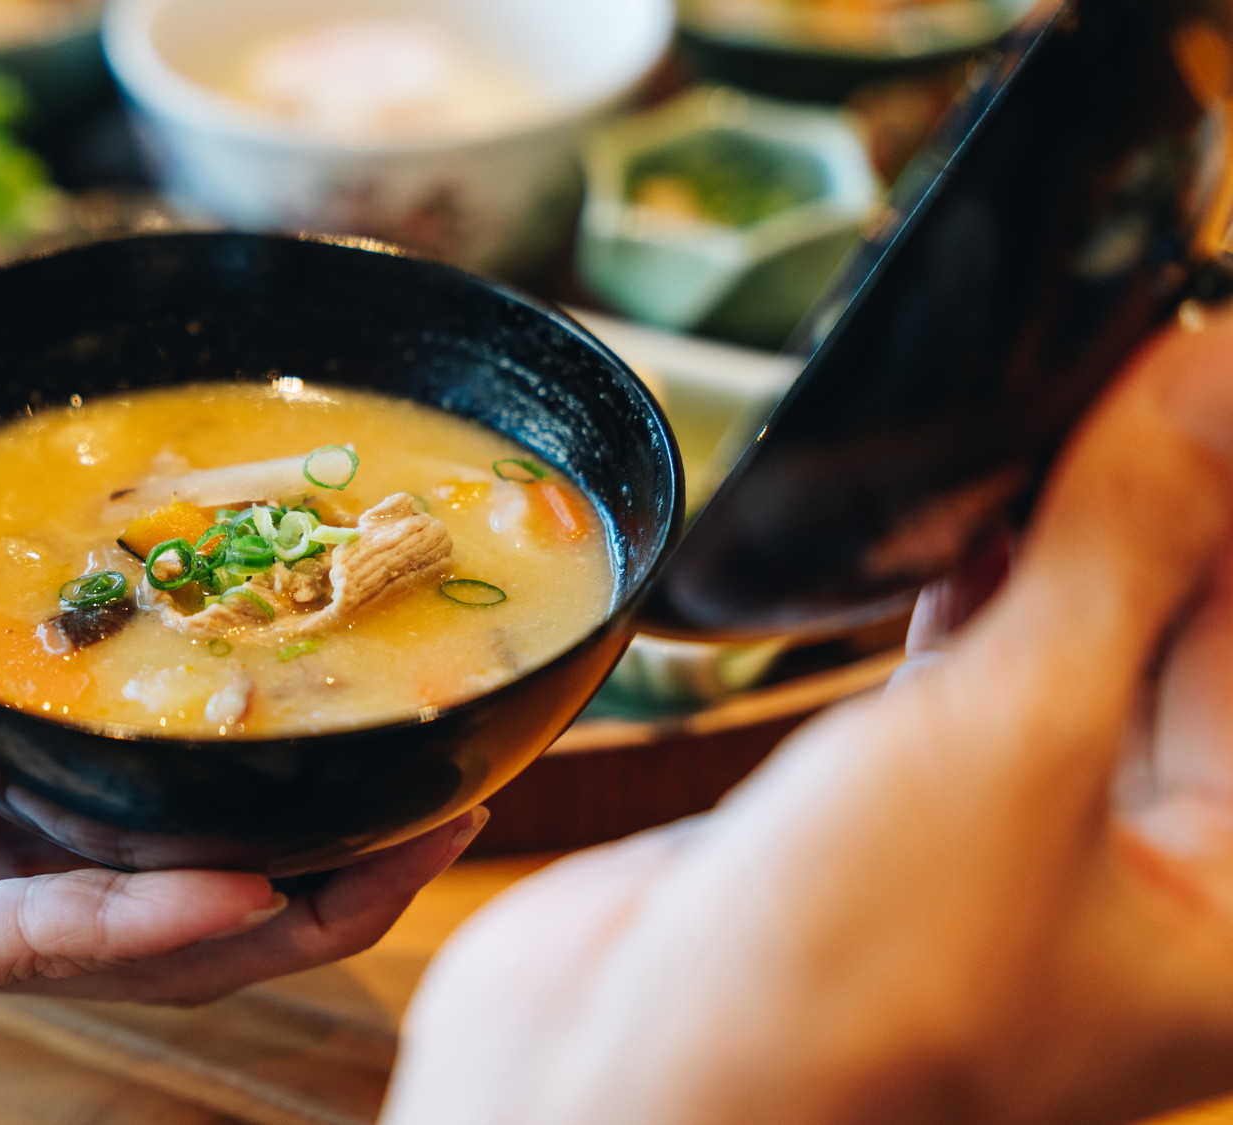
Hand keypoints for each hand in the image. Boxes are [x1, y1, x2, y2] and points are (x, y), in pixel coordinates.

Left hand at [0, 203, 480, 1124]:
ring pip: (132, 907)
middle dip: (293, 798)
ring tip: (415, 833)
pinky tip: (262, 884)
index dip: (195, 661)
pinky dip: (151, 923)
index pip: (75, 693)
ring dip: (281, 882)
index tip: (302, 605)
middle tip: (429, 747)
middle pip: (143, 818)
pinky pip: (33, 941)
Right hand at [384, 307, 1232, 1124]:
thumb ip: (1119, 554)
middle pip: (1192, 635)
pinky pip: (959, 663)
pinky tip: (956, 486)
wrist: (604, 1102)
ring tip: (1054, 382)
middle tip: (1135, 339)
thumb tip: (1210, 375)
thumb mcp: (1010, 755)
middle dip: (1168, 491)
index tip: (1209, 343)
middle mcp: (1136, 876)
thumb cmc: (833, 1008)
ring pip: (1076, 637)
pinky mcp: (881, 805)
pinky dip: (960, 573)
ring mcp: (1002, 839)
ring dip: (1064, 518)